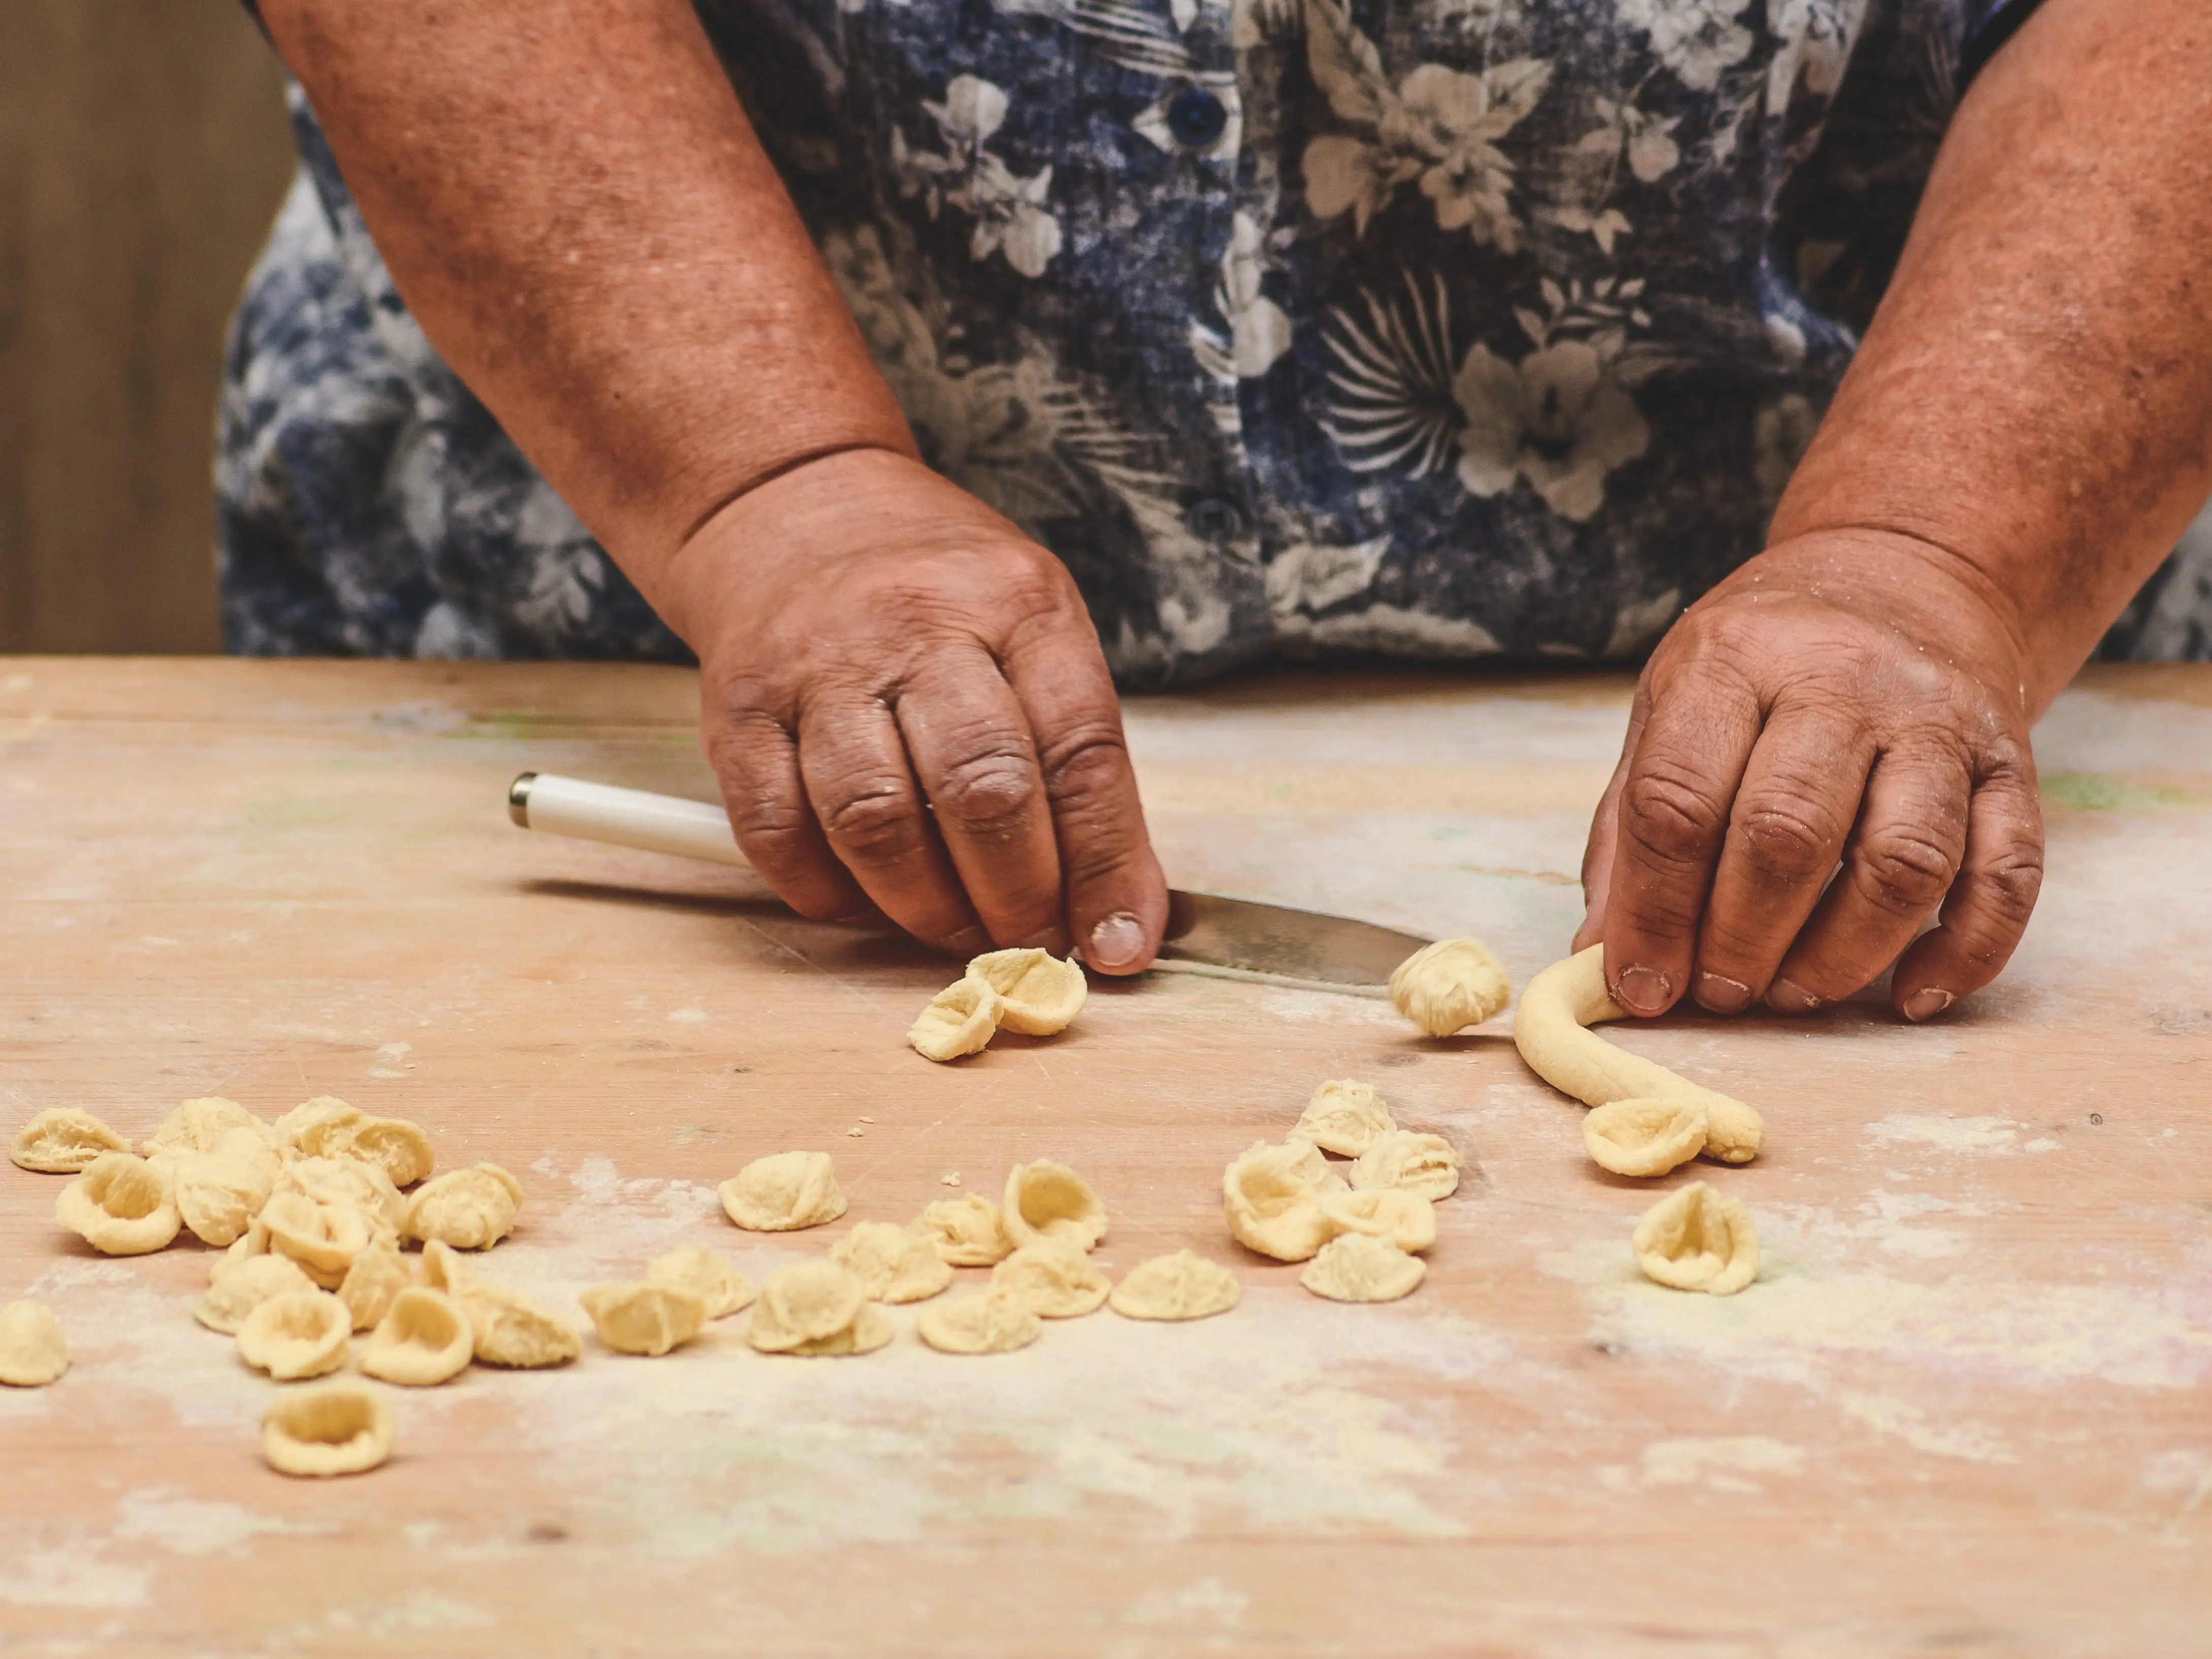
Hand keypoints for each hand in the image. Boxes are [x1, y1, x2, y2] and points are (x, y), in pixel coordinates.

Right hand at [655, 448, 1169, 969]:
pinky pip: (780, 834)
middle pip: (981, 790)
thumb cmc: (936, 592)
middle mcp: (917, 625)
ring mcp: (817, 667)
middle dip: (1018, 897)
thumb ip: (1079, 763)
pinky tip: (865, 901)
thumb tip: (1122, 913)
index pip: (1080, 752)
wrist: (793, 509)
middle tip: (1031, 940)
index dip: (1106, 865)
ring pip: (876, 822)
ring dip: (925, 908)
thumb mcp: (1035, 633)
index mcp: (1017, 603)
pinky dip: (828, 894)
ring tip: (954, 927)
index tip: (1119, 942)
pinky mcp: (740, 712)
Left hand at [1573, 529, 2044, 1021]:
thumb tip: (1602, 960)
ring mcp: (1938, 720)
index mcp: (1733, 661)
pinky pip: (2006, 875)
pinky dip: (1964, 952)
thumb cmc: (1763, 666)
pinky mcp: (2013, 764)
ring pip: (1904, 863)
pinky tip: (1911, 997)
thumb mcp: (1669, 710)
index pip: (1679, 799)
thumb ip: (1629, 832)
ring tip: (1791, 993)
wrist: (1904, 577)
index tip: (1643, 984)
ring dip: (1842, 955)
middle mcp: (1842, 679)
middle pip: (1788, 835)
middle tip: (1719, 992)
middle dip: (1742, 941)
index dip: (1655, 912)